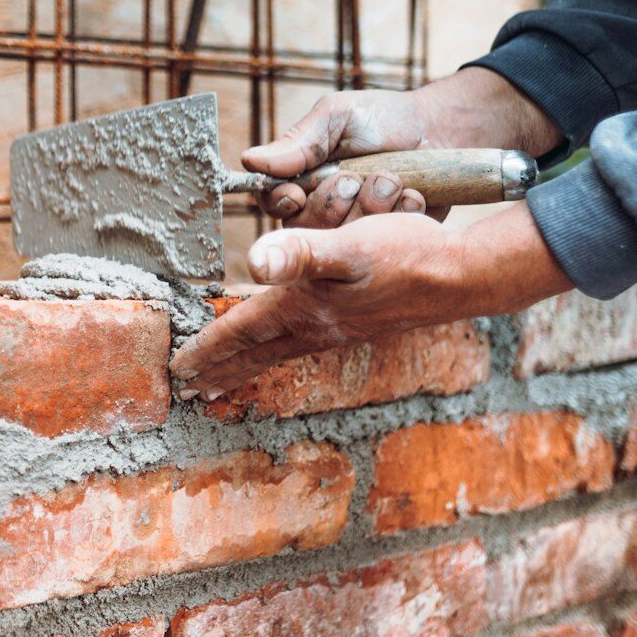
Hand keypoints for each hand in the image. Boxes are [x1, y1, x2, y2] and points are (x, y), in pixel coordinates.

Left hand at [169, 205, 572, 400]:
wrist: (459, 276)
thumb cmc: (404, 256)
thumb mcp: (348, 246)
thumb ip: (301, 252)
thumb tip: (255, 260)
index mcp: (301, 308)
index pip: (240, 333)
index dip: (206, 349)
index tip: (177, 370)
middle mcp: (315, 326)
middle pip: (254, 352)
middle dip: (220, 370)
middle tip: (191, 390)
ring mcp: (337, 329)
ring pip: (278, 351)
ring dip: (247, 364)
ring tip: (224, 377)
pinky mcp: (357, 323)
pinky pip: (302, 343)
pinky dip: (278, 349)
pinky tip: (285, 344)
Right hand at [245, 67, 560, 226]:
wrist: (442, 131)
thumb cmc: (383, 119)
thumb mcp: (337, 117)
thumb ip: (298, 142)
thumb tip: (250, 162)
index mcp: (302, 178)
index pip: (272, 203)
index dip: (280, 204)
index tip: (295, 194)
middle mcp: (324, 209)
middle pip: (304, 230)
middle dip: (332, 203)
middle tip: (354, 178)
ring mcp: (357, 228)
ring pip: (345, 239)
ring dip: (370, 206)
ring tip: (391, 180)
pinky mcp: (390, 242)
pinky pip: (387, 243)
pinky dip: (402, 214)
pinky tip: (415, 194)